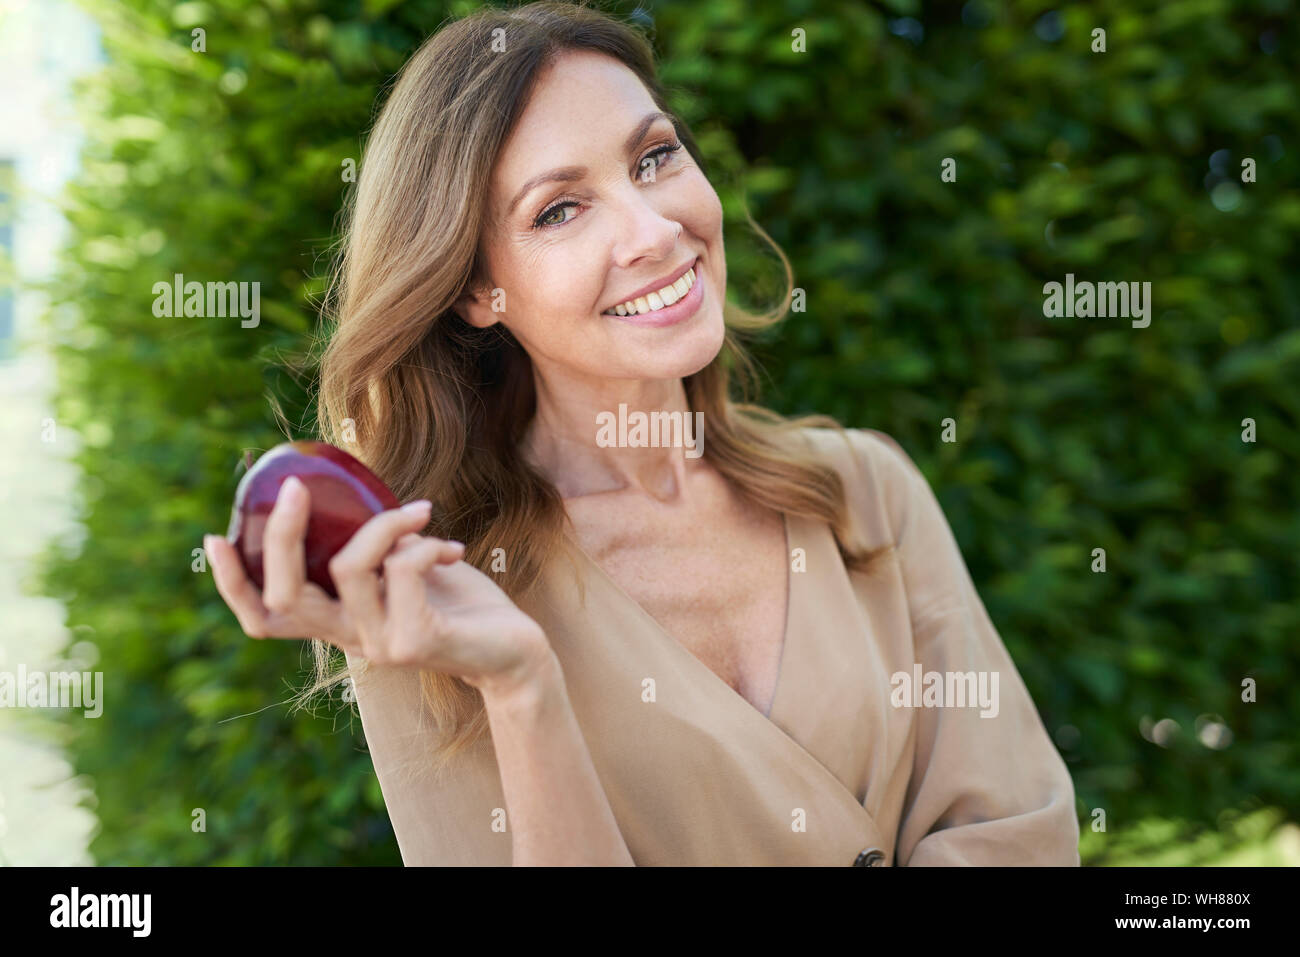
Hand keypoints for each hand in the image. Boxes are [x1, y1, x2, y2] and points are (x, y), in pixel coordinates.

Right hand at [205, 476, 548, 693]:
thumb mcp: (406, 567)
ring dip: (383, 524)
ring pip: (348, 567)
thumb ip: (374, 545)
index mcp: (338, 621)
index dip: (232, 584)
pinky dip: (423, 544)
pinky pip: (401, 571)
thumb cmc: (459, 602)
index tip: (214, 537)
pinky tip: (451, 548)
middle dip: (280, 534)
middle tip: (294, 488)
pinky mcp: (414, 641)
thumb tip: (348, 491)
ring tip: (420, 511)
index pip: (265, 617)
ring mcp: (378, 644)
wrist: (513, 650)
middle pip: (283, 595)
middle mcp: (348, 638)